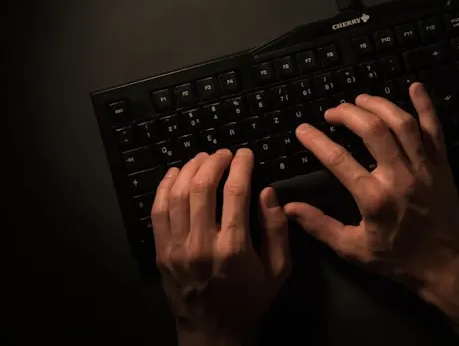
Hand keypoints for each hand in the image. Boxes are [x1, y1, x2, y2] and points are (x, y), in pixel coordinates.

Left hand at [151, 149, 289, 345]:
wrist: (213, 332)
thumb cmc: (250, 299)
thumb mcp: (278, 269)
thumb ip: (276, 229)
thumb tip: (267, 191)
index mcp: (234, 246)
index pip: (235, 191)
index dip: (241, 165)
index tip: (245, 153)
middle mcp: (202, 242)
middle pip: (203, 186)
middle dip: (215, 161)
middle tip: (224, 153)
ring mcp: (177, 247)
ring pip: (178, 194)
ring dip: (190, 168)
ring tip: (203, 158)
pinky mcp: (161, 251)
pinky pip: (158, 211)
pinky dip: (164, 186)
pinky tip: (175, 173)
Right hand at [284, 83, 458, 304]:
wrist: (446, 266)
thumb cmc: (398, 259)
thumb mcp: (353, 249)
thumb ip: (320, 226)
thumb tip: (289, 208)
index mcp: (374, 198)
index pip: (339, 160)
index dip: (316, 141)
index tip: (302, 129)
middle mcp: (399, 176)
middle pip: (372, 130)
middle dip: (348, 114)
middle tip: (333, 111)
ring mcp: (424, 166)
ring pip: (402, 123)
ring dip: (379, 105)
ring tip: (360, 100)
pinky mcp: (442, 164)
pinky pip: (434, 128)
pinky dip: (426, 105)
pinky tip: (414, 86)